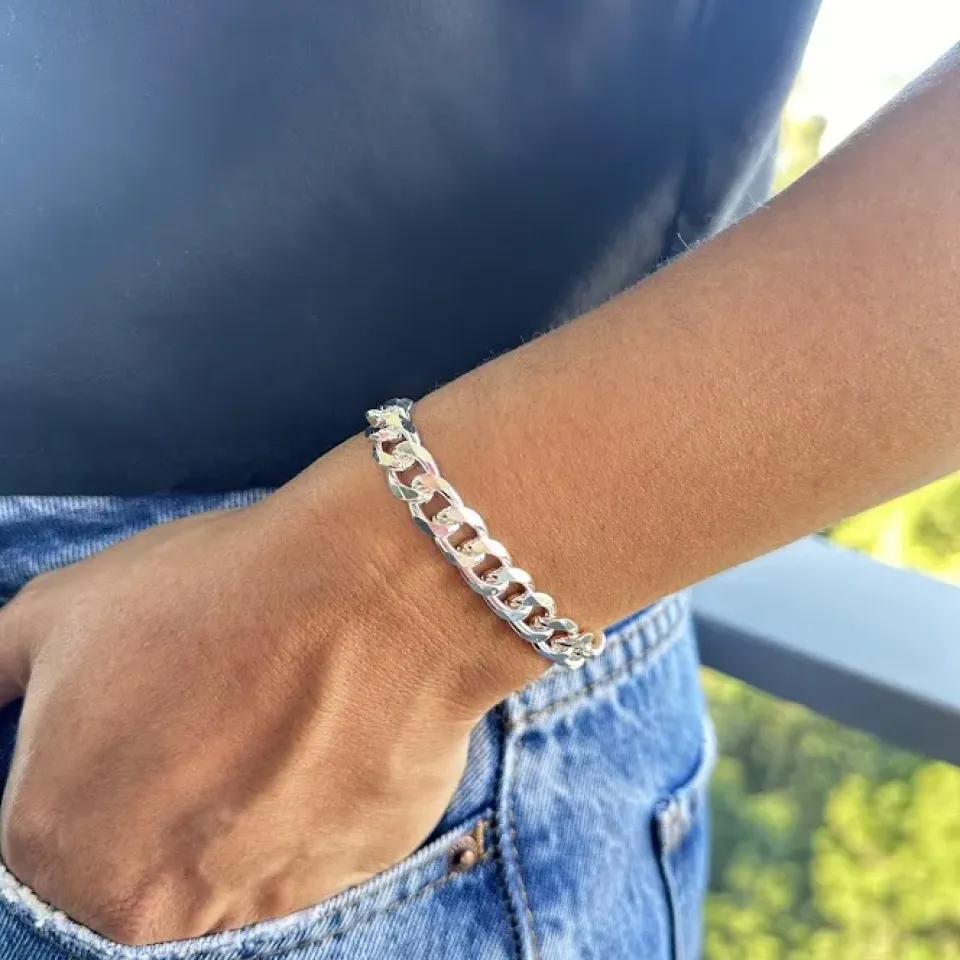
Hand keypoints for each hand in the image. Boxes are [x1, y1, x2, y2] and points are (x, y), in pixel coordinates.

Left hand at [0, 440, 529, 944]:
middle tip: (202, 728)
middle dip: (151, 809)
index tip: (128, 736)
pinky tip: (320, 745)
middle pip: (128, 877)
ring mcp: (253, 913)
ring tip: (266, 732)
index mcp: (52, 846)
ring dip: (227, 824)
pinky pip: (300, 870)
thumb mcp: (61, 610)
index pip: (37, 849)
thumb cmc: (216, 592)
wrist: (372, 591)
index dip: (82, 781)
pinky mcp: (346, 890)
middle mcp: (145, 911)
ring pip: (218, 882)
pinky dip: (300, 822)